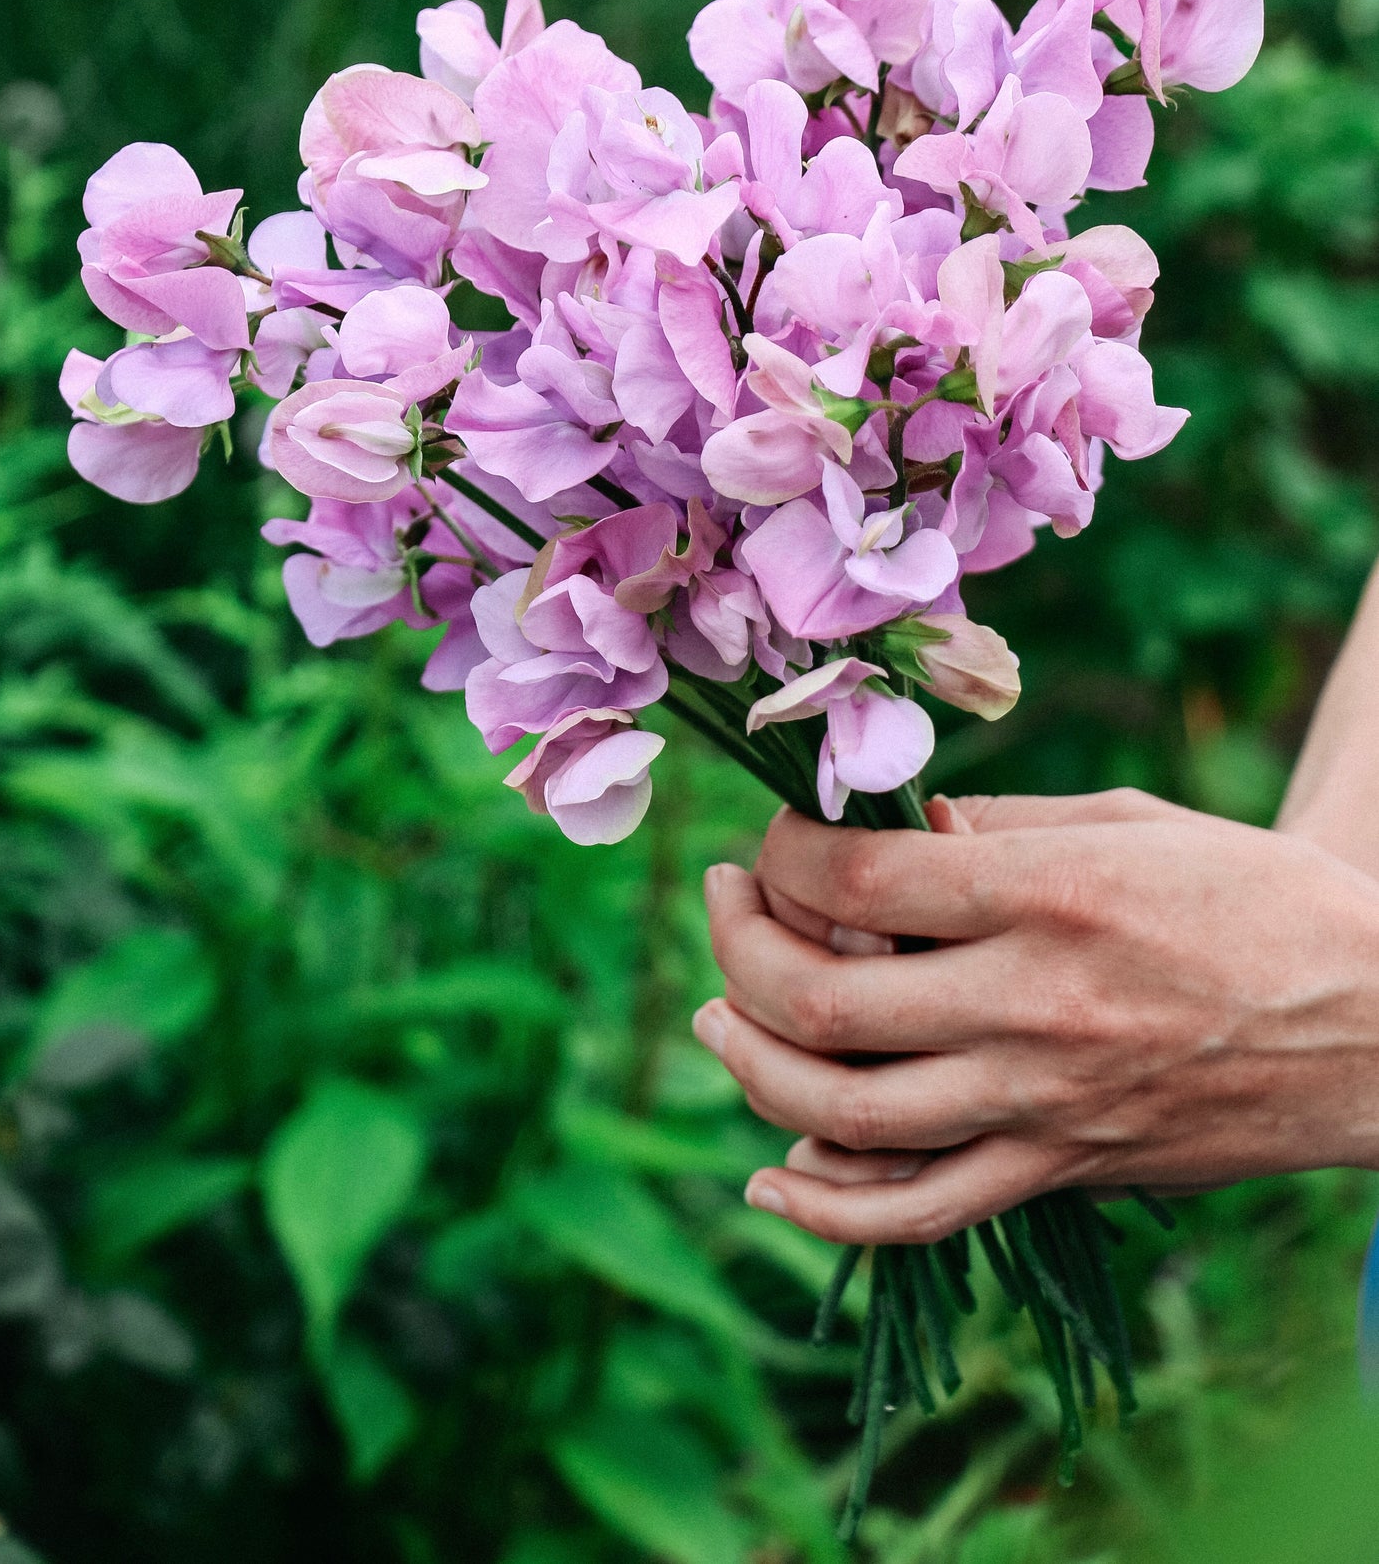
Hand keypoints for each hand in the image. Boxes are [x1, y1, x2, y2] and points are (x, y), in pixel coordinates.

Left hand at [692, 790, 1378, 1243]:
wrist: (1378, 1024)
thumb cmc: (1254, 897)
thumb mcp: (1130, 819)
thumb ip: (996, 821)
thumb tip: (892, 826)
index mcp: (1049, 893)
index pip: (856, 878)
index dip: (784, 854)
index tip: (777, 837)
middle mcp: (1033, 1005)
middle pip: (822, 999)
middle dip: (738, 946)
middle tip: (726, 900)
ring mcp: (1043, 1105)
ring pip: (846, 1114)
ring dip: (749, 1064)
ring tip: (716, 1016)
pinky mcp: (1062, 1172)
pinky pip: (921, 1211)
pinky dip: (828, 1209)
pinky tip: (769, 1175)